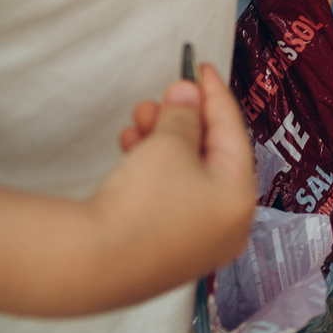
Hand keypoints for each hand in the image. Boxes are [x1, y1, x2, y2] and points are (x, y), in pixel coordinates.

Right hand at [96, 64, 256, 282]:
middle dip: (182, 121)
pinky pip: (169, 200)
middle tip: (160, 96)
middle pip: (211, 156)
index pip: (233, 132)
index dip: (214, 94)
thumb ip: (184, 114)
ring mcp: (197, 245)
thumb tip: (188, 94)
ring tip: (137, 120)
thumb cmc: (141, 203)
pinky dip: (154, 172)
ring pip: (186, 177)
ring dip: (163, 142)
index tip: (201, 67)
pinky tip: (130, 149)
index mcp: (240, 199)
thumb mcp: (168, 144)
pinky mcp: (167, 254)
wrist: (92, 264)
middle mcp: (228, 227)